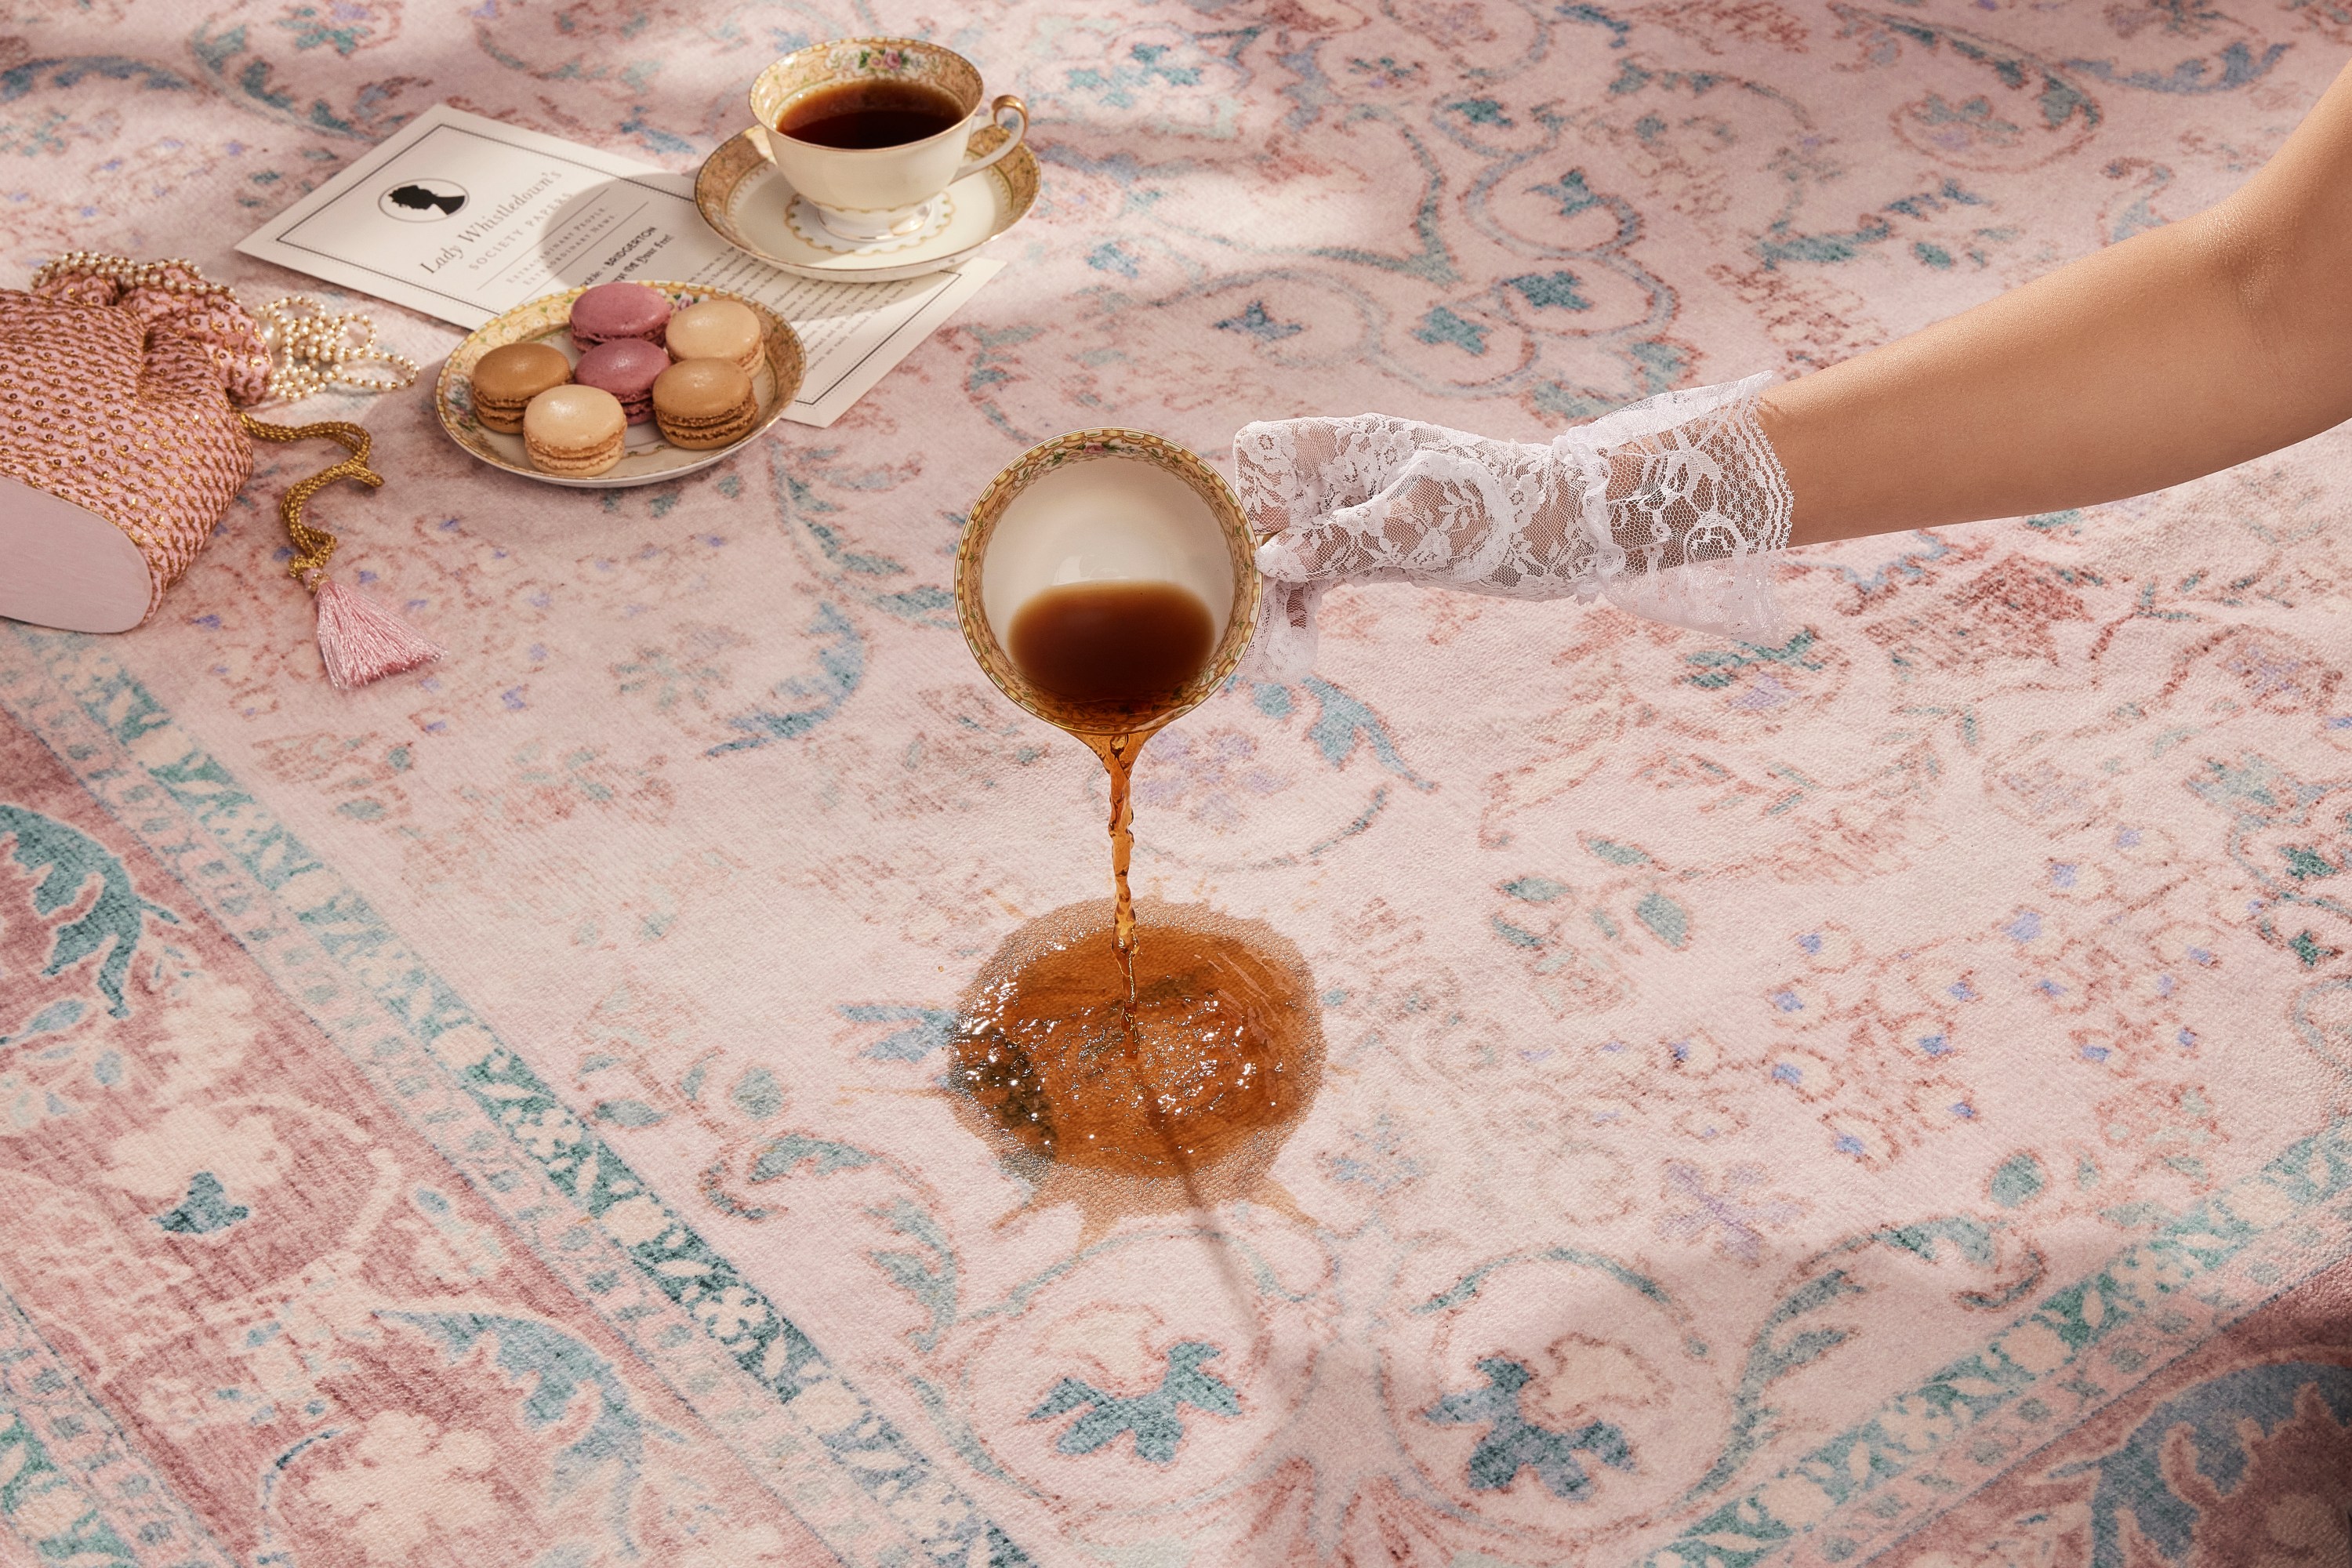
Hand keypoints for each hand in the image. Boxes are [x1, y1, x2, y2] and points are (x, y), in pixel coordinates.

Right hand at [1232, 373, 1793, 681]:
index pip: (1263, 452)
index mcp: (1351, 445)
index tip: (1273, 551)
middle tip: (1249, 623)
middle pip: (1267, 506)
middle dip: (1251, 560)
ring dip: (1273, 594)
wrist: (1571, 531)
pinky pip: (1321, 573)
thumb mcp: (1421, 531)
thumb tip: (1270, 557)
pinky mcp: (1378, 548)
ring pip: (1289, 547)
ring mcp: (1359, 511)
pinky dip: (1304, 604)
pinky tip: (1297, 645)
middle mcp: (1346, 473)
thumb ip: (1343, 541)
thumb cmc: (1501, 515)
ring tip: (1267, 651)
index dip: (1254, 499)